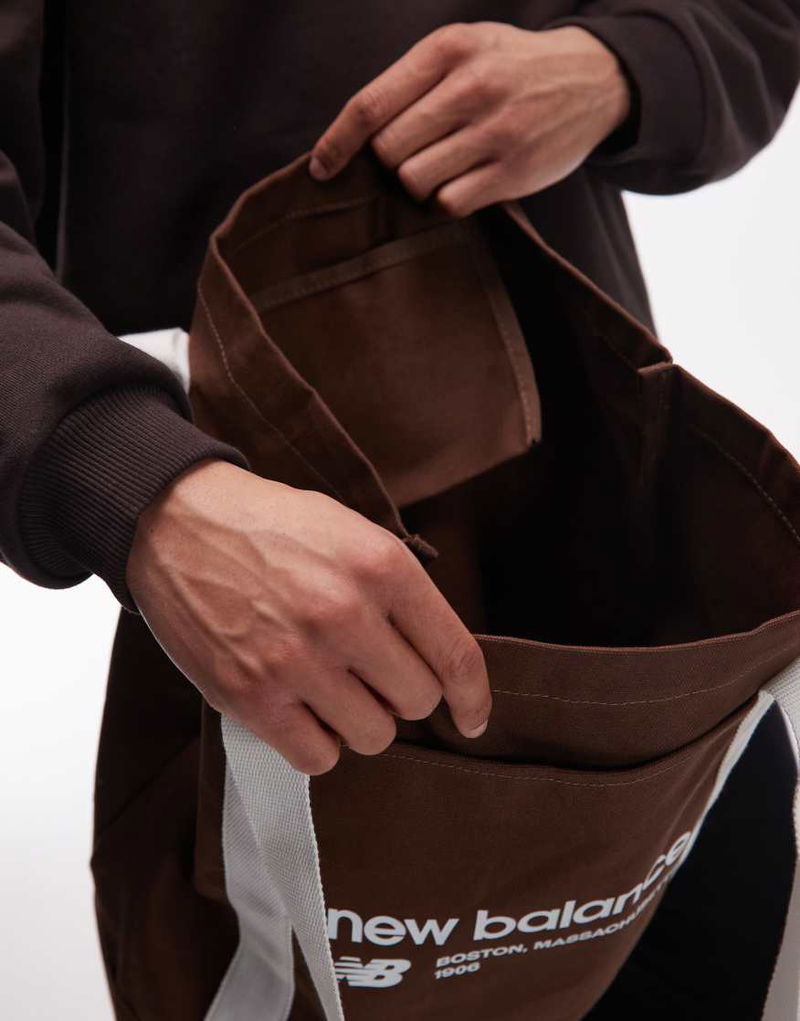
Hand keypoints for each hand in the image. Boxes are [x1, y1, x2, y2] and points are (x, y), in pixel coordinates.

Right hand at [126, 459, 490, 774]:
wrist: (177, 522)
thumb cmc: (271, 527)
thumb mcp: (351, 531)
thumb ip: (399, 589)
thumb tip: (437, 656)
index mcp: (382, 567)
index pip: (455, 654)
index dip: (474, 697)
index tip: (472, 718)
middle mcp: (345, 614)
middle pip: (417, 701)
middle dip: (401, 694)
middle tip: (369, 674)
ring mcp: (297, 659)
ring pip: (374, 736)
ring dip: (360, 720)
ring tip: (331, 689)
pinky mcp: (251, 695)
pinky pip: (318, 757)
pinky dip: (318, 742)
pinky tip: (302, 710)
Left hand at [309, 22, 629, 215]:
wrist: (593, 78)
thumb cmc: (512, 67)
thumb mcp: (465, 48)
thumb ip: (413, 82)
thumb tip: (356, 139)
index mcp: (447, 50)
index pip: (370, 105)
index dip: (337, 143)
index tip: (322, 168)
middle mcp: (470, 87)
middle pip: (389, 151)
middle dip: (392, 161)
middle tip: (418, 152)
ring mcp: (494, 132)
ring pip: (415, 181)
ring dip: (419, 183)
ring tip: (445, 165)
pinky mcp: (513, 172)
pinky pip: (450, 203)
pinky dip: (448, 200)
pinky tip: (466, 181)